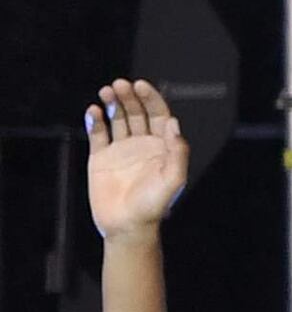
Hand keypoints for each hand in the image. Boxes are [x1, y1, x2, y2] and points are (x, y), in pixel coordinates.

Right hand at [82, 79, 186, 234]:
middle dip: (129, 96)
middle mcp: (142, 145)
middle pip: (136, 112)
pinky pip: (97, 133)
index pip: (158, 115)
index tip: (140, 85)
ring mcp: (121, 149)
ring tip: (107, 91)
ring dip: (113, 102)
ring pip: (117, 118)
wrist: (127, 226)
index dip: (151, 98)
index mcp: (162, 147)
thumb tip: (174, 124)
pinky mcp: (100, 157)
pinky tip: (94, 111)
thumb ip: (177, 152)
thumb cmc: (154, 206)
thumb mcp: (173, 180)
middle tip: (120, 85)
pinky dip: (95, 120)